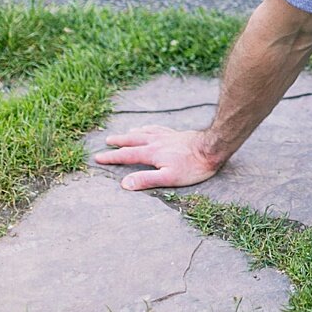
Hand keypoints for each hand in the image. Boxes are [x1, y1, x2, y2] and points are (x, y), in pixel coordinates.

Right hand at [93, 124, 222, 190]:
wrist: (213, 148)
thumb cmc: (193, 166)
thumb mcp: (168, 178)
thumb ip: (146, 180)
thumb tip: (124, 183)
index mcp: (152, 153)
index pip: (127, 155)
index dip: (112, 157)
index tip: (98, 157)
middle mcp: (157, 142)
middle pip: (133, 140)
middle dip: (119, 141)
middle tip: (107, 140)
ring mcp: (167, 136)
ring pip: (146, 132)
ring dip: (133, 133)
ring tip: (127, 132)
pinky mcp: (177, 134)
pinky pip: (159, 128)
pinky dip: (150, 128)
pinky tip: (152, 128)